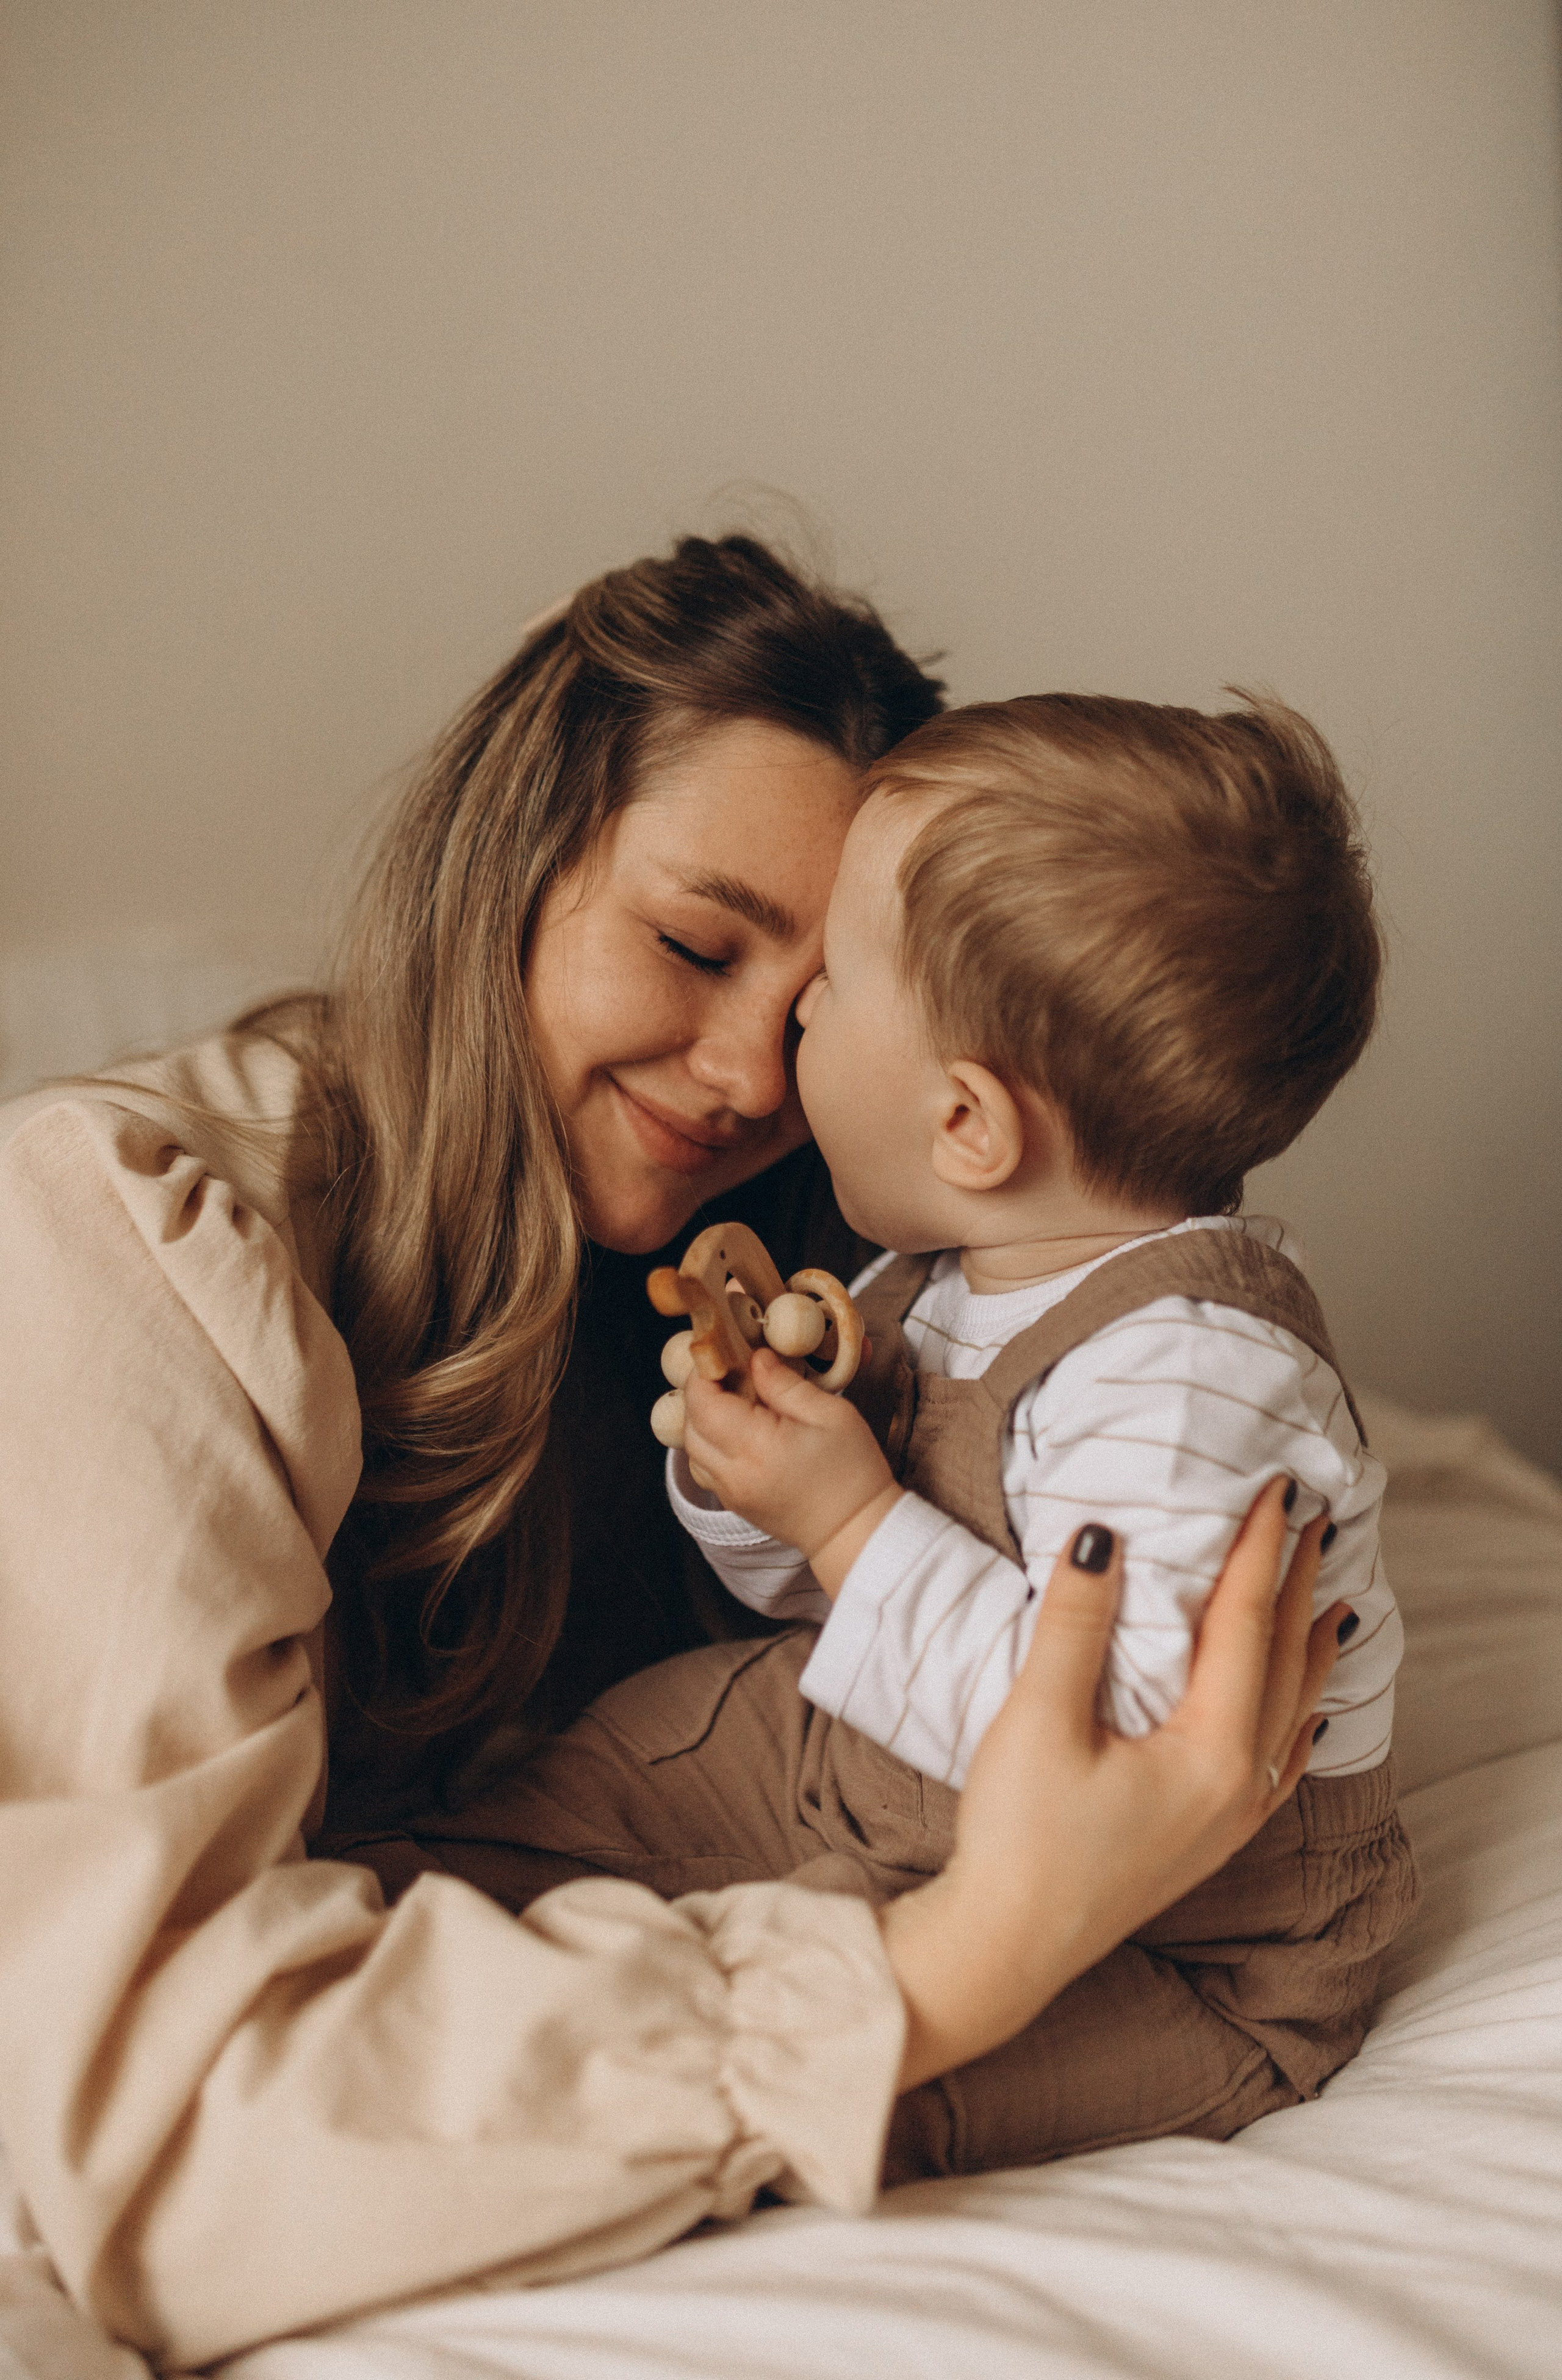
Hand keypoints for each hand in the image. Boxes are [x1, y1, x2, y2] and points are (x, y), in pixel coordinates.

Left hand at [682, 1348, 900, 1594]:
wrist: (856, 1531)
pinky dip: (712, 1444)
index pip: (702, 1401)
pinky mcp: (736, 1502)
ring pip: (693, 1448)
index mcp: (755, 1447)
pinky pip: (705, 1468)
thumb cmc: (852, 1472)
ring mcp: (730, 1492)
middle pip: (690, 1424)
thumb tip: (756, 1359)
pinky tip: (741, 1432)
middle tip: (733, 1373)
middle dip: (703, 1393)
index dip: (705, 1372)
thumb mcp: (831, 1415)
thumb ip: (786, 1385)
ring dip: (705, 1420)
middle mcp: (733, 1473)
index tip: (724, 1353)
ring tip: (738, 1403)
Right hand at [880, 1477, 1343, 2088]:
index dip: (1263, 1550)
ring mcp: (1228, 1821)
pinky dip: (1299, 1719)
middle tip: (1318, 1519)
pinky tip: (1310, 1716)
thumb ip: (1077, 1625)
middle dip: (1299, 1586)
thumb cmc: (1018, 1841)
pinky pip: (1279, 1763)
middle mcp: (1239, 1786)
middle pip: (1284, 1663)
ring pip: (1291, 1713)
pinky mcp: (1205, 1842)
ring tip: (1331, 1600)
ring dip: (1308, 1648)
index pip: (1247, 1623)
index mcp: (1211, 1752)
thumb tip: (1105, 1537)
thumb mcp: (1038, 1720)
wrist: (1003, 1949)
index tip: (1281, 1487)